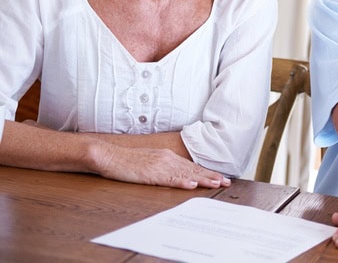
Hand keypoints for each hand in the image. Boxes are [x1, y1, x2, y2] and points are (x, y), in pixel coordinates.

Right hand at [93, 142, 229, 189]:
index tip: (220, 178)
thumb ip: (163, 168)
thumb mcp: (149, 163)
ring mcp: (159, 165)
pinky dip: (181, 182)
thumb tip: (176, 176)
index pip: (191, 167)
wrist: (108, 155)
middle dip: (211, 176)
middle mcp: (166, 159)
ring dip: (202, 179)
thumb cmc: (126, 161)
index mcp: (167, 157)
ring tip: (216, 183)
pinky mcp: (149, 172)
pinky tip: (191, 185)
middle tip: (226, 182)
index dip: (207, 173)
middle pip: (193, 170)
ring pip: (185, 174)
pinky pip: (168, 178)